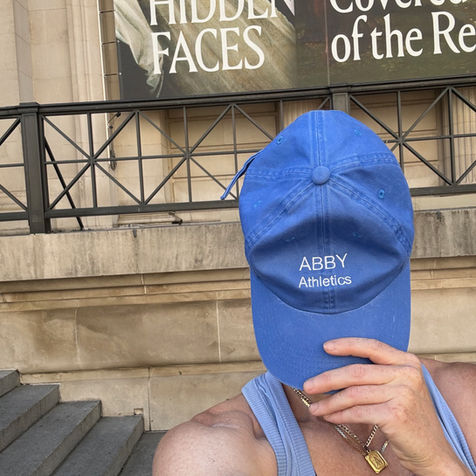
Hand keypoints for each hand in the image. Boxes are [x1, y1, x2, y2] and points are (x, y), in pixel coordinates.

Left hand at [302, 338, 471, 475]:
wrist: (433, 451)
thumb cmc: (409, 416)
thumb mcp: (401, 386)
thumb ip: (379, 372)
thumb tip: (336, 364)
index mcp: (407, 361)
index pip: (372, 346)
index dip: (346, 345)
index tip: (324, 347)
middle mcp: (407, 374)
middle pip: (356, 372)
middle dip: (327, 379)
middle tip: (307, 385)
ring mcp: (403, 394)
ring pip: (353, 394)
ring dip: (329, 402)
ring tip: (315, 408)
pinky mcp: (396, 415)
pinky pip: (358, 412)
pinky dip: (339, 415)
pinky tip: (329, 417)